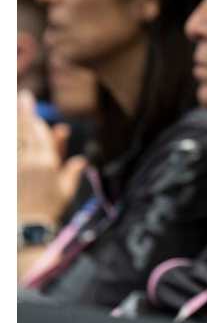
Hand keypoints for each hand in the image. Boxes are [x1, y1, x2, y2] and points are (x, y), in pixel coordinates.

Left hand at [17, 90, 86, 225]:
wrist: (28, 226)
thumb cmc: (50, 209)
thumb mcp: (66, 190)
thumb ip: (72, 171)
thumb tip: (80, 160)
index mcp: (47, 162)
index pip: (39, 132)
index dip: (32, 114)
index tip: (27, 99)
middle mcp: (29, 161)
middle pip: (24, 130)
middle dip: (22, 112)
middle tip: (20, 96)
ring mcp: (15, 166)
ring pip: (14, 139)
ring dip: (14, 124)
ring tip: (12, 109)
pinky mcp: (9, 173)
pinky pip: (11, 151)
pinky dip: (11, 141)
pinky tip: (11, 134)